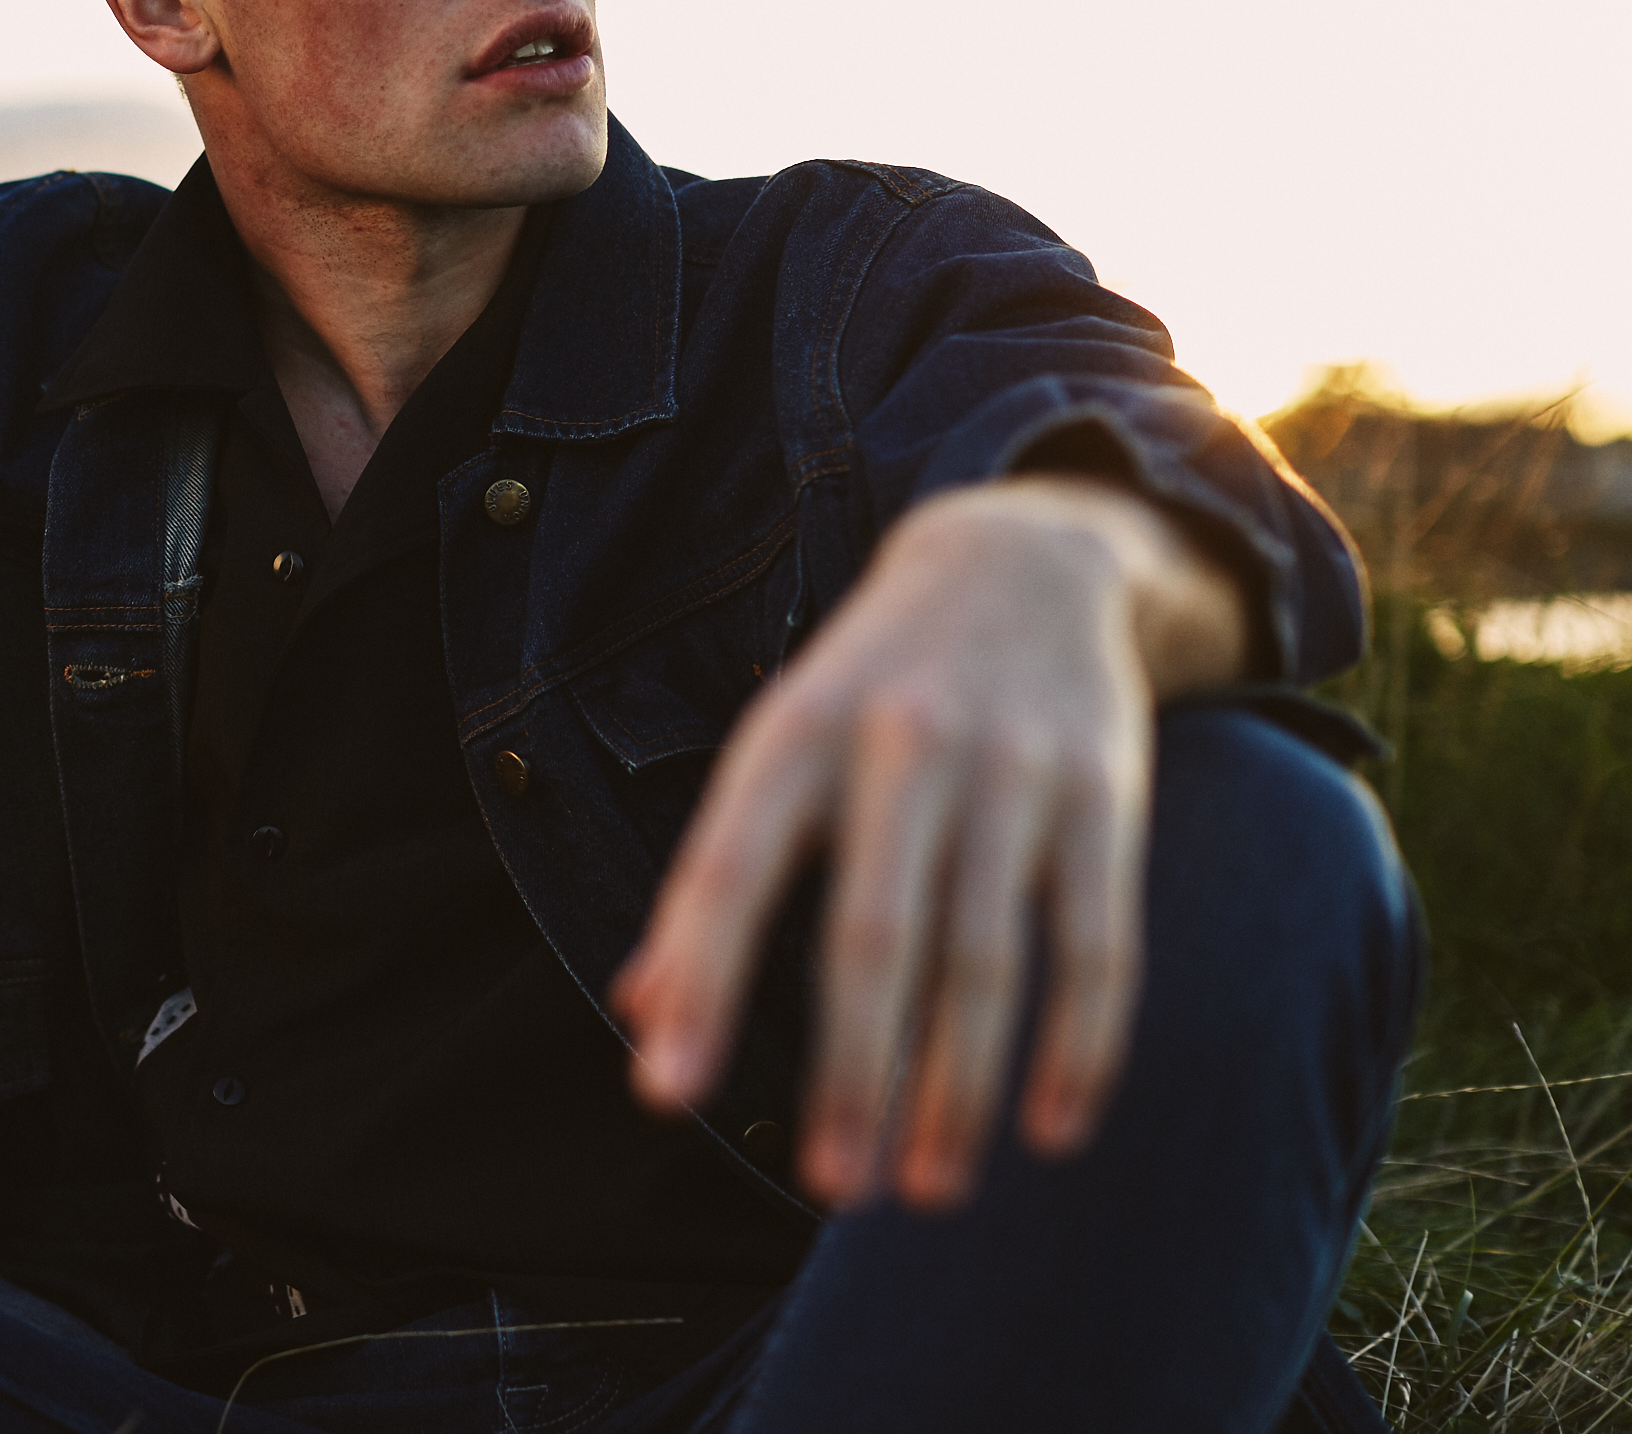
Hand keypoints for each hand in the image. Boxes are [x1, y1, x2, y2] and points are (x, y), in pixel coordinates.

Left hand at [610, 477, 1247, 1211]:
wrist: (1023, 562)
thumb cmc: (868, 690)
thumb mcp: (775, 752)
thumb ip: (710, 887)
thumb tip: (645, 1020)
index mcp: (795, 735)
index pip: (731, 869)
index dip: (697, 980)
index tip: (664, 1095)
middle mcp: (903, 748)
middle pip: (874, 937)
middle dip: (853, 1073)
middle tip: (834, 1189)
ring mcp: (1013, 774)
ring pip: (987, 960)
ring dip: (958, 1088)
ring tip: (929, 1187)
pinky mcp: (1104, 801)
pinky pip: (1098, 945)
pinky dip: (1078, 1045)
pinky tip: (1049, 1126)